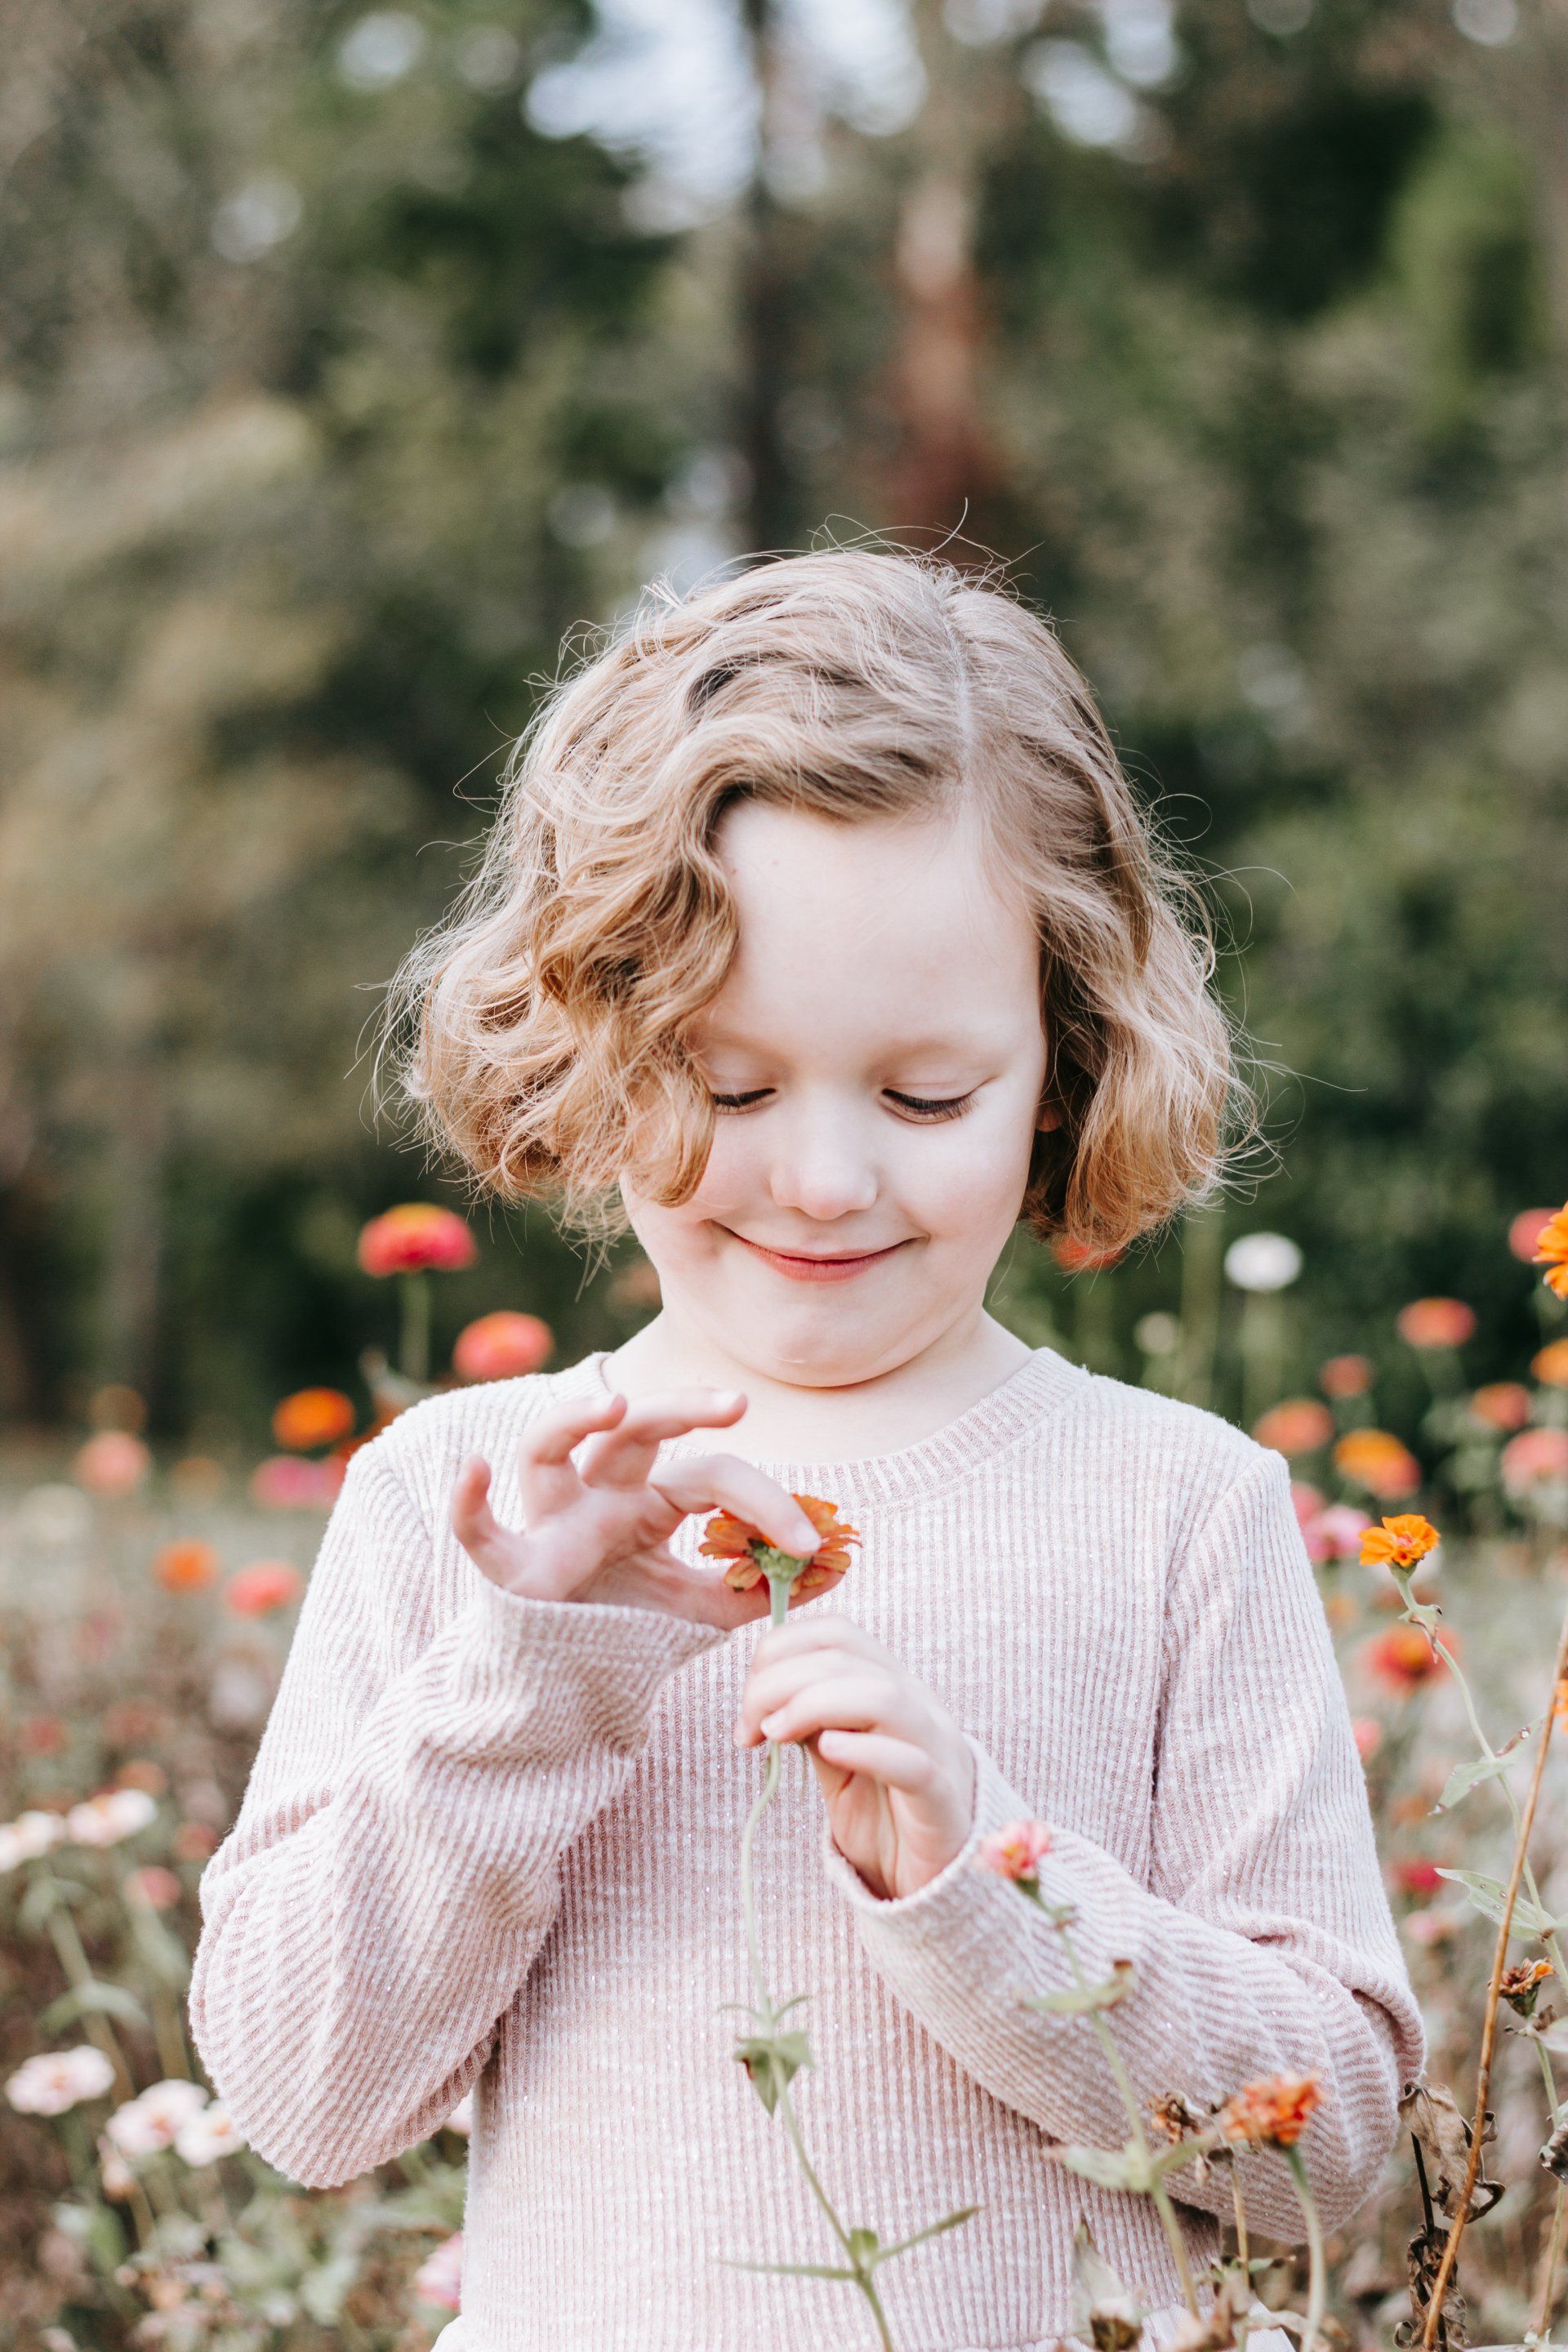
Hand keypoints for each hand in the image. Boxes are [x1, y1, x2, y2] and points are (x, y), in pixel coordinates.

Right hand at [449, 1387, 826, 1625]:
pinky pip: (477, 1530)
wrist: (567, 1696)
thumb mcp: (703, 1612)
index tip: (815, 1543)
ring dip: (573, 1418)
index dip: (767, 1503)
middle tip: (739, 1405)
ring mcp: (549, 1527)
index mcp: (648, 1503)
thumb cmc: (626, 1637)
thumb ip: (760, 1589)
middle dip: (681, 1407)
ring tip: (614, 1405)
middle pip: (632, 1431)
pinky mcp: (509, 1572)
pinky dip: (468, 1500)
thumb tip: (838, 1564)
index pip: (712, 1477)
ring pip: (545, 1449)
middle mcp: (597, 1499)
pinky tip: (475, 1468)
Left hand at [735, 1614, 976, 1900]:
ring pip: (882, 1696)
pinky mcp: (943, 1799)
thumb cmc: (883, 1816)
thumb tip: (766, 1699)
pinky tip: (828, 1751)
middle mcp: (917, 1704)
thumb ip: (811, 1724)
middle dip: (778, 1683)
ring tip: (776, 1735)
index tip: (747, 1704)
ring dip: (813, 1704)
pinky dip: (865, 1750)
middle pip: (845, 1658)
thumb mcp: (835, 1762)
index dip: (779, 1652)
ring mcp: (936, 1748)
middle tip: (748, 1729)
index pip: (835, 1634)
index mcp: (890, 1686)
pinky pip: (912, 1763)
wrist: (934, 1882)